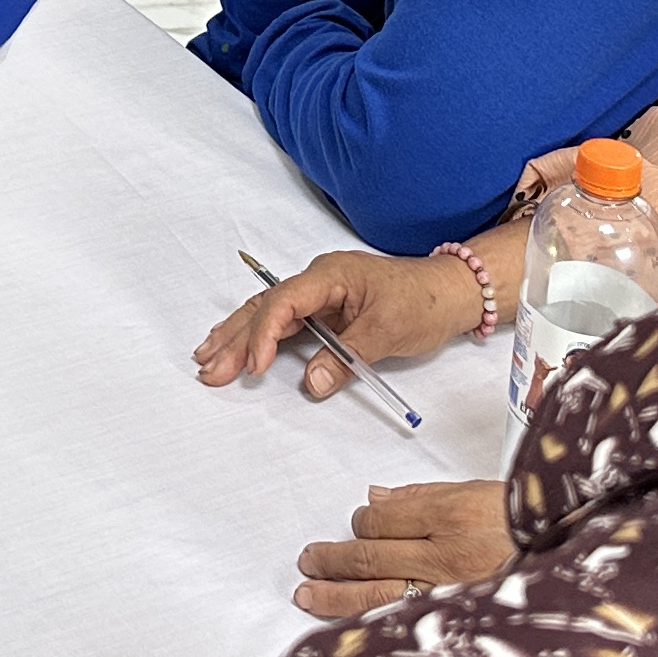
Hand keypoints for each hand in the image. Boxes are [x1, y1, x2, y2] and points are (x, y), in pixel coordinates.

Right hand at [194, 246, 491, 397]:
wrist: (450, 291)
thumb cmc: (423, 301)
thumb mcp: (387, 331)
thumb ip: (346, 358)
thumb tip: (310, 382)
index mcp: (330, 274)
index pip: (284, 302)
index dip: (265, 335)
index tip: (256, 366)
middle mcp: (318, 280)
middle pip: (265, 307)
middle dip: (234, 339)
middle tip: (209, 367)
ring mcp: (319, 294)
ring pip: (267, 313)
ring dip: (238, 337)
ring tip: (207, 358)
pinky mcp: (324, 309)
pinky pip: (283, 321)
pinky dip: (258, 337)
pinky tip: (238, 349)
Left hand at [295, 478, 511, 617]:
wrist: (570, 552)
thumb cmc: (527, 523)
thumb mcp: (474, 493)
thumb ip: (420, 496)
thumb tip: (376, 499)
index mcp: (448, 516)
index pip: (381, 521)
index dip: (360, 524)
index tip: (356, 526)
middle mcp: (443, 556)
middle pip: (370, 557)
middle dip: (333, 559)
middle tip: (310, 561)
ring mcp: (447, 594)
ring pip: (376, 596)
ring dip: (336, 594)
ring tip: (309, 593)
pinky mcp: (455, 621)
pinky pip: (403, 624)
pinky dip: (370, 627)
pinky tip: (347, 630)